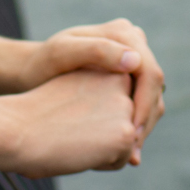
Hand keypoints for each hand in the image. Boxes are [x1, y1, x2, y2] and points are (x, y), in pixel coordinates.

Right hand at [3, 67, 139, 177]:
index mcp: (107, 67)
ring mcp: (125, 106)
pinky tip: (78, 150)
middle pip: (124, 124)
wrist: (16, 128)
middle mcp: (121, 82)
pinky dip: (101, 163)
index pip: (118, 106)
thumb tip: (132, 132)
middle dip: (103, 135)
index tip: (68, 115)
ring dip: (102, 150)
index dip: (93, 118)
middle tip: (69, 128)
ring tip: (72, 137)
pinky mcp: (126, 132)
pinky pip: (122, 160)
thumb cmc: (36, 115)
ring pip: (125, 143)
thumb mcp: (74, 93)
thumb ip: (101, 99)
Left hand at [18, 20, 164, 163]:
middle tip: (132, 154)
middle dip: (146, 121)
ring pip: (152, 98)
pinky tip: (125, 150)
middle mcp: (134, 43)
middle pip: (155, 88)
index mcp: (125, 33)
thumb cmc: (42, 63)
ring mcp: (133, 60)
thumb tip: (135, 60)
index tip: (132, 136)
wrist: (34, 71)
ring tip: (129, 156)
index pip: (150, 74)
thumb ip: (98, 52)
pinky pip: (142, 102)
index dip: (145, 106)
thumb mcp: (62, 54)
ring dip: (143, 128)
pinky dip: (136, 125)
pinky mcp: (129, 77)